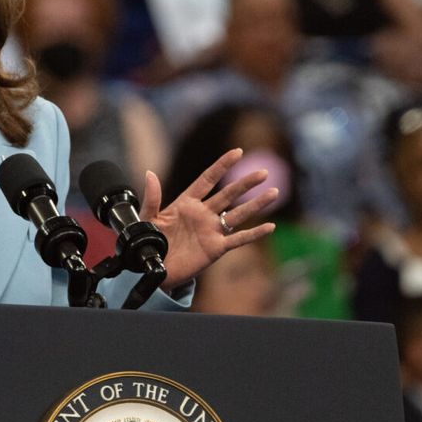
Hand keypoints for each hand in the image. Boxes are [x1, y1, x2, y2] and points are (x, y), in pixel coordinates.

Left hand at [139, 148, 276, 290]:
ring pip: (238, 214)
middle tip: (263, 172)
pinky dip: (254, 234)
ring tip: (273, 193)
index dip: (222, 166)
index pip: (208, 179)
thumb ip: (152, 198)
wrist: (152, 268)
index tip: (237, 152)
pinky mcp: (216, 248)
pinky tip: (269, 227)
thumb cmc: (149, 242)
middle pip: (228, 194)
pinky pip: (238, 239)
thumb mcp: (148, 218)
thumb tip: (150, 173)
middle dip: (245, 183)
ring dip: (256, 205)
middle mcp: (203, 214)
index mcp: (186, 203)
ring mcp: (211, 230)